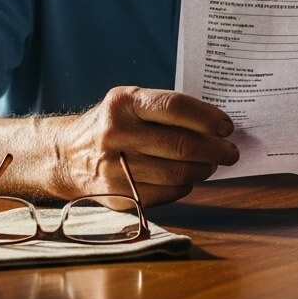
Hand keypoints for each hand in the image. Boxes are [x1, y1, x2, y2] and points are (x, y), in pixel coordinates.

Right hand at [61, 86, 238, 205]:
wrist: (67, 155)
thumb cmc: (112, 124)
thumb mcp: (130, 103)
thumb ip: (166, 110)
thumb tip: (215, 127)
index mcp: (123, 103)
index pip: (175, 108)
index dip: (207, 118)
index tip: (227, 127)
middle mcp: (116, 134)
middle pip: (180, 145)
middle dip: (214, 150)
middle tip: (230, 152)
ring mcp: (115, 168)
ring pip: (177, 173)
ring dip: (203, 170)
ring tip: (211, 164)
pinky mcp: (118, 195)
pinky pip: (165, 194)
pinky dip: (184, 186)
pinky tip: (187, 178)